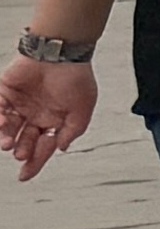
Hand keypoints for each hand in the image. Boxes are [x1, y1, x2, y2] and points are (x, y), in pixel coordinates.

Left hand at [0, 54, 94, 180]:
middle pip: (23, 140)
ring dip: (5, 137)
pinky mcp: (4, 92)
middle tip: (18, 152)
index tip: (24, 176)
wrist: (60, 52)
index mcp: (54, 120)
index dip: (34, 162)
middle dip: (19, 150)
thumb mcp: (83, 109)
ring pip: (7, 128)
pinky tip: (3, 122)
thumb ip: (72, 131)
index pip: (43, 146)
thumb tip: (60, 148)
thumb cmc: (76, 76)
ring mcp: (19, 104)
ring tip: (8, 141)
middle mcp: (35, 114)